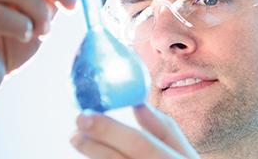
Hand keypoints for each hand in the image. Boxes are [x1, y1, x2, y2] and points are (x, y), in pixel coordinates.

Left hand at [71, 104, 199, 158]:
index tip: (84, 115)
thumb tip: (136, 103)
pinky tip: (96, 154)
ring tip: (80, 140)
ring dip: (94, 156)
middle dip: (92, 146)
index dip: (109, 130)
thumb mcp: (183, 152)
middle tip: (75, 132)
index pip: (139, 144)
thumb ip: (161, 128)